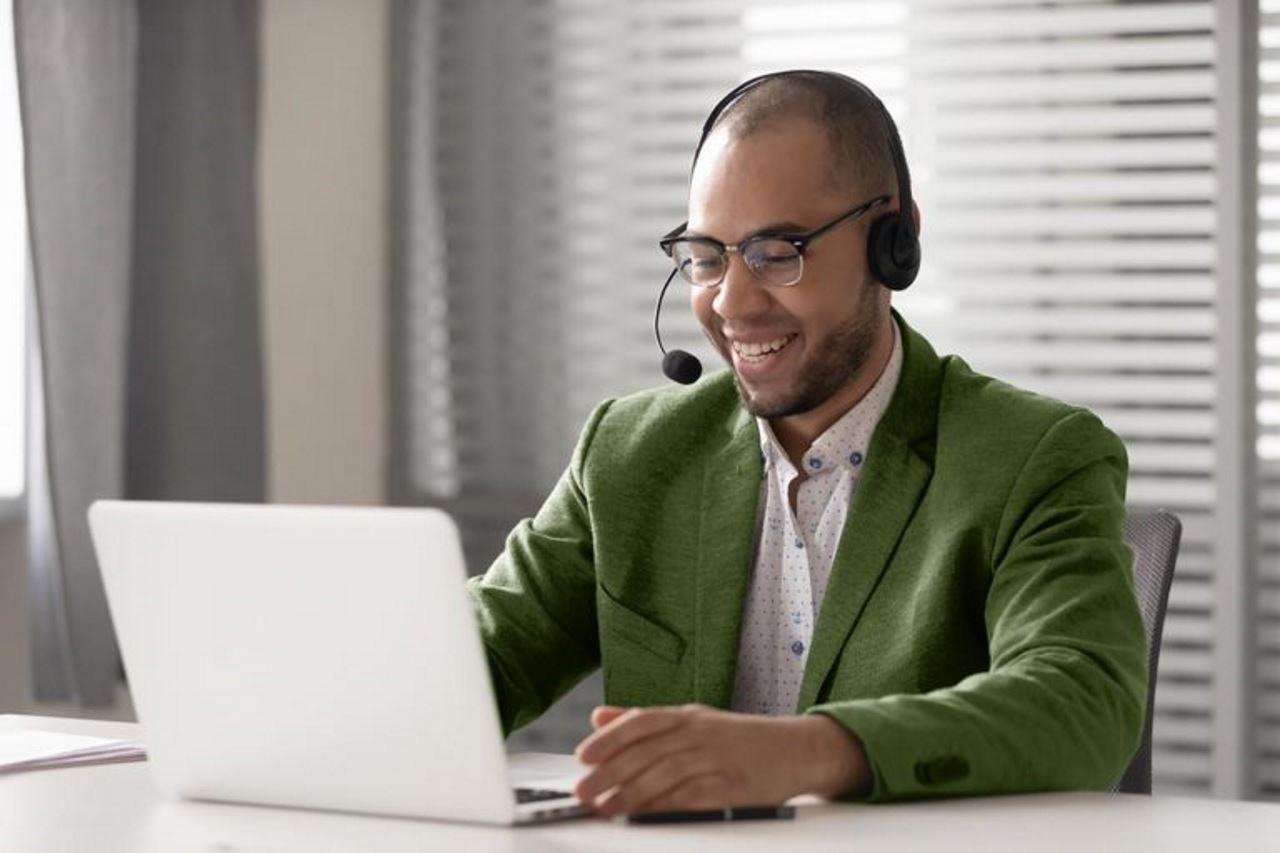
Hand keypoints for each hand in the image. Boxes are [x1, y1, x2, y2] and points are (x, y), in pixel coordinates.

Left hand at [572, 703, 869, 816]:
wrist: (797, 750)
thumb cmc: (740, 738)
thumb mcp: (694, 720)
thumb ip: (645, 721)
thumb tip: (599, 718)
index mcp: (688, 716)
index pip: (641, 722)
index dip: (609, 739)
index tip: (583, 756)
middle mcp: (701, 734)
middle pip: (647, 753)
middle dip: (610, 774)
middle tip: (584, 792)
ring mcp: (718, 761)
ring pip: (666, 776)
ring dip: (631, 795)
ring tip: (605, 809)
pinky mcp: (733, 788)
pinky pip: (693, 799)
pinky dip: (666, 808)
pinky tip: (645, 818)